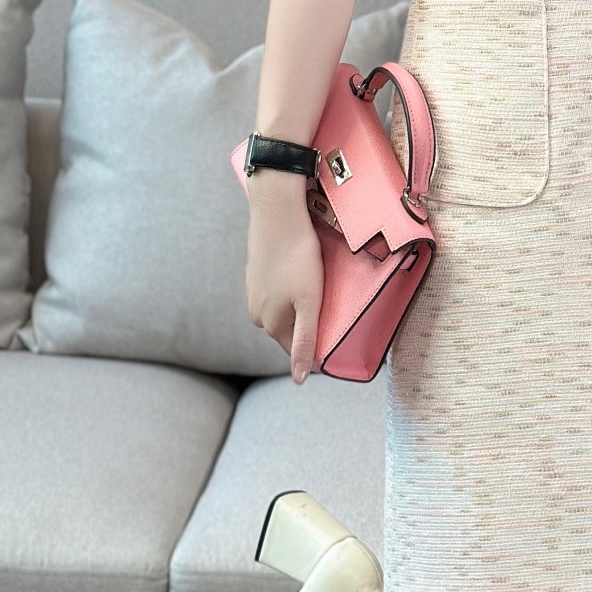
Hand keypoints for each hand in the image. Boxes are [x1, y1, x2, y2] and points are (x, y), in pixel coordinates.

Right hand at [245, 181, 323, 382]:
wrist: (276, 212)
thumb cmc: (297, 256)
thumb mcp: (308, 302)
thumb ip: (305, 341)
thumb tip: (300, 379)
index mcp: (271, 324)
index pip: (298, 349)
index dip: (319, 346)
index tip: (338, 335)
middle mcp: (257, 313)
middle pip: (290, 330)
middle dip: (309, 325)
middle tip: (333, 308)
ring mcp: (253, 292)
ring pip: (283, 310)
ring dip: (299, 307)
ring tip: (319, 291)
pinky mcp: (254, 274)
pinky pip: (277, 291)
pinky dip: (290, 289)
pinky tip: (300, 276)